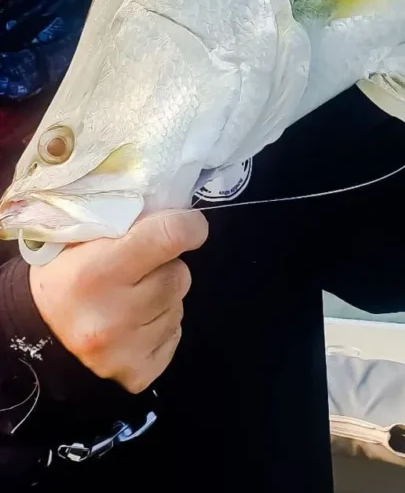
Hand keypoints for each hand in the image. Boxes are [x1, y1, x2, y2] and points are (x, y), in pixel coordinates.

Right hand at [29, 210, 208, 393]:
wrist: (37, 335)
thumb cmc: (66, 275)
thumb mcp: (84, 238)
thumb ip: (130, 221)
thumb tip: (180, 210)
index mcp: (95, 272)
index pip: (172, 235)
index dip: (188, 226)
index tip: (188, 227)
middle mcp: (112, 315)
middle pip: (179, 274)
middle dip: (165, 268)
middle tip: (137, 271)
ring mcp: (125, 350)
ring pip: (179, 304)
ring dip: (164, 298)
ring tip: (130, 298)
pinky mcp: (138, 374)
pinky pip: (175, 335)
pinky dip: (162, 328)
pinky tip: (134, 325)